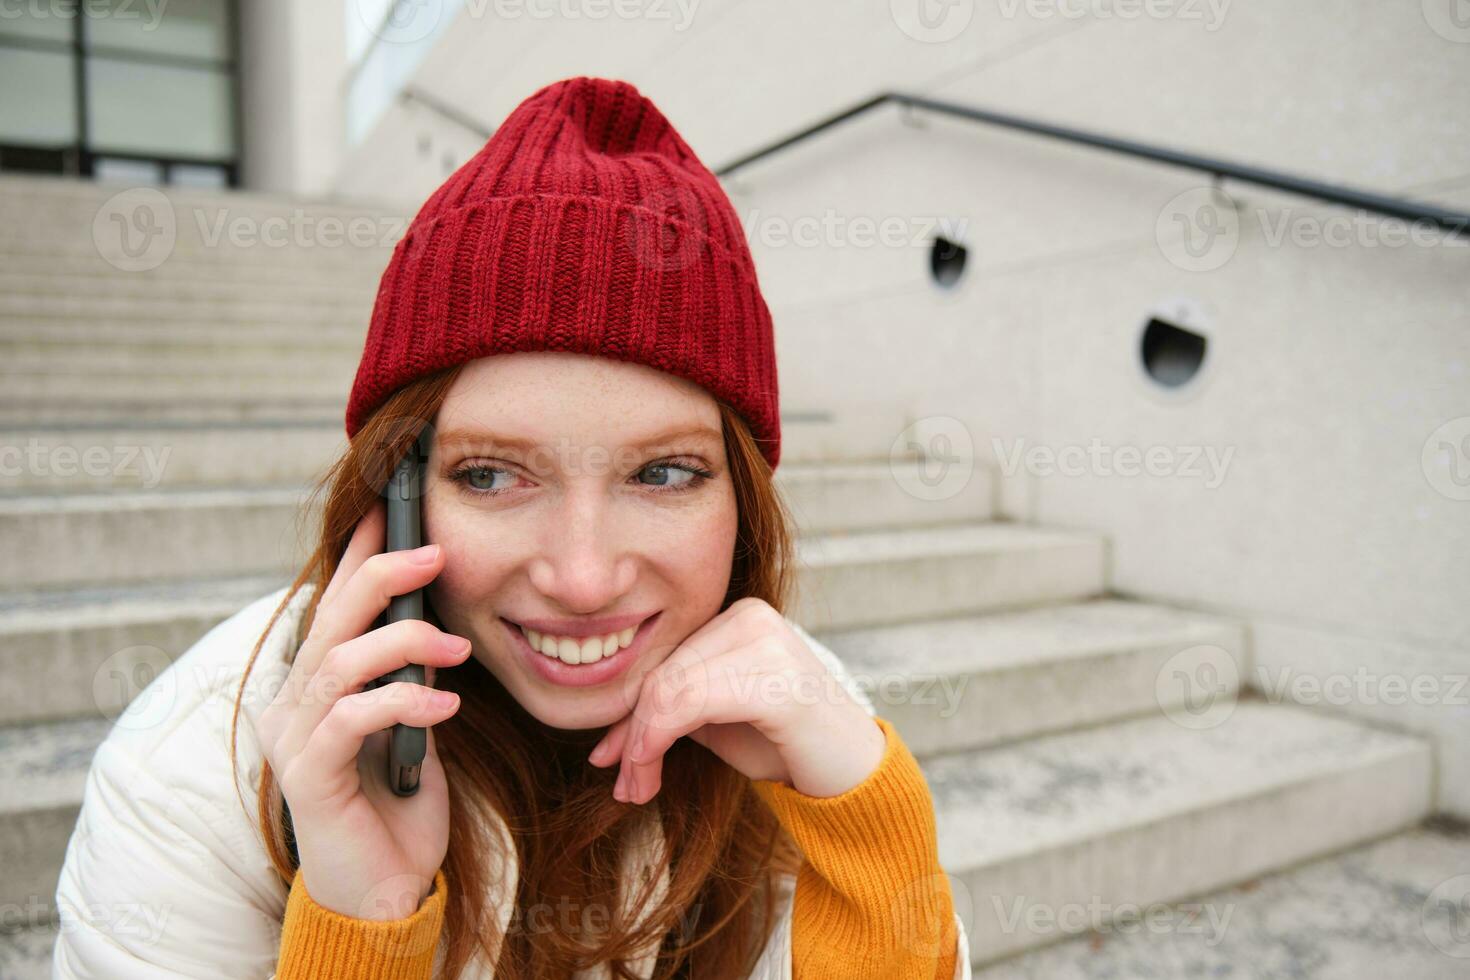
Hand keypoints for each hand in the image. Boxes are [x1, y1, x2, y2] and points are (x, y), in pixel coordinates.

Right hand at [254, 500, 470, 920]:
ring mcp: (293, 739)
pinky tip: (443, 709)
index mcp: (316, 685)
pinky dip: (401, 702)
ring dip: (404, 643)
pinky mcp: (308, 776)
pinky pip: (351, 718)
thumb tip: (434, 624)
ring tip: (456, 649)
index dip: (360, 554)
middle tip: (436, 554)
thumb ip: (410, 676)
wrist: (383, 891)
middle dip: (383, 575)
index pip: (335, 604)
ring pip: (340, 661)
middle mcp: (293, 704)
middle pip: (331, 618)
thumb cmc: (398, 807)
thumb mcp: (413, 725)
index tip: (393, 509)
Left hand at [586, 598, 886, 804]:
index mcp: (736, 614)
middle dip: (633, 734)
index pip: (663, 658)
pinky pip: (690, 703)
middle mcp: (751, 615)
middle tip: (624, 785)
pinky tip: (651, 775)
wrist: (852, 774)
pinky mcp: (776, 679)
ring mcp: (767, 642)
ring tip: (636, 789)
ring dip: (642, 746)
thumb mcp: (711, 725)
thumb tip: (603, 746)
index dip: (629, 710)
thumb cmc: (782, 747)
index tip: (609, 759)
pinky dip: (658, 741)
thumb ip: (666, 716)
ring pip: (669, 688)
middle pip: (662, 672)